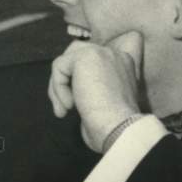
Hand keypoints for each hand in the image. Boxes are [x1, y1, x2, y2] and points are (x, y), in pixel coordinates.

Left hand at [48, 31, 143, 151]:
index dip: (76, 78)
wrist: (121, 129)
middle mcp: (115, 54)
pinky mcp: (86, 56)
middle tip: (65, 107)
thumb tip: (71, 90)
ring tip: (65, 108)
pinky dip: (58, 88)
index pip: (91, 61)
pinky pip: (59, 67)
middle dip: (64, 80)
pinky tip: (69, 106)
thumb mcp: (104, 103)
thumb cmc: (113, 127)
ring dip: (58, 86)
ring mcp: (102, 52)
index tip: (73, 103)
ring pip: (65, 62)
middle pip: (75, 55)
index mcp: (123, 65)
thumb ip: (92, 88)